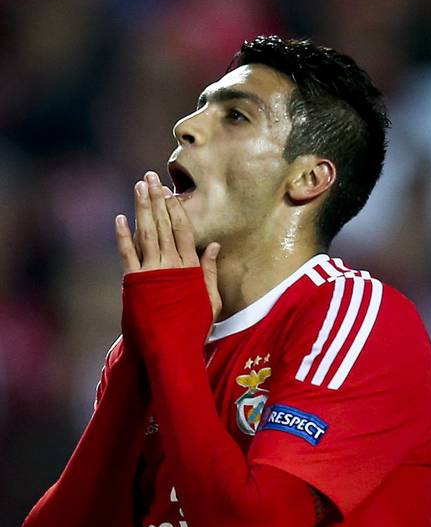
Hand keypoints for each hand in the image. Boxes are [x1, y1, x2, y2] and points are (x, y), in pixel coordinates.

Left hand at [115, 171, 221, 323]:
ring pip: (146, 233)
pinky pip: (127, 253)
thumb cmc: (194, 327)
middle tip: (150, 177)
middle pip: (162, 225)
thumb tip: (213, 245)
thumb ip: (209, 271)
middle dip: (156, 199)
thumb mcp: (210, 300)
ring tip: (139, 187)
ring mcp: (151, 272)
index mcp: (190, 267)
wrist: (170, 348)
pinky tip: (120, 217)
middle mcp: (170, 264)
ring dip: (142, 208)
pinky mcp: (134, 282)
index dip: (175, 208)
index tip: (170, 190)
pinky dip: (123, 235)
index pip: (182, 230)